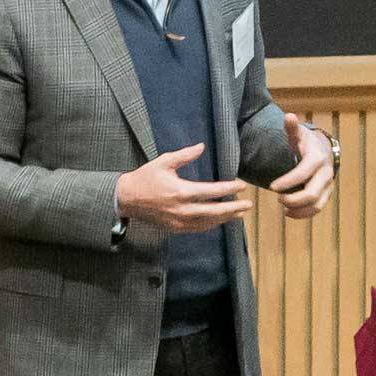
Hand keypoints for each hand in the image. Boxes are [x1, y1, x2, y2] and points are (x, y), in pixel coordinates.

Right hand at [115, 143, 252, 232]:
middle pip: (214, 211)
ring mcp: (179, 222)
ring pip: (208, 223)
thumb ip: (185, 155)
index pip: (211, 192)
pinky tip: (220, 221)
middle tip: (249, 205)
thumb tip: (202, 146)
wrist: (126, 199)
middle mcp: (182, 209)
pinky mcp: (175, 229)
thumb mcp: (164, 162)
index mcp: (181, 191)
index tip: (242, 186)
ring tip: (239, 214)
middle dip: (233, 208)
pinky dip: (211, 225)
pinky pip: (197, 229)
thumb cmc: (146, 178)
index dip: (229, 189)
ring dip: (225, 219)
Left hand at [269, 112, 334, 218]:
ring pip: (316, 204)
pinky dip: (303, 214)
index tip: (272, 186)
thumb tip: (288, 116)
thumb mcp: (298, 134)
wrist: (323, 150)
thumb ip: (292, 128)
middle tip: (277, 198)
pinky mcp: (326, 194)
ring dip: (298, 209)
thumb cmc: (305, 143)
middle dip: (293, 199)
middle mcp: (326, 172)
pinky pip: (318, 209)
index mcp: (317, 158)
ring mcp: (328, 185)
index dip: (288, 181)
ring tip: (282, 207)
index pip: (304, 173)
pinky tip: (288, 213)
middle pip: (312, 193)